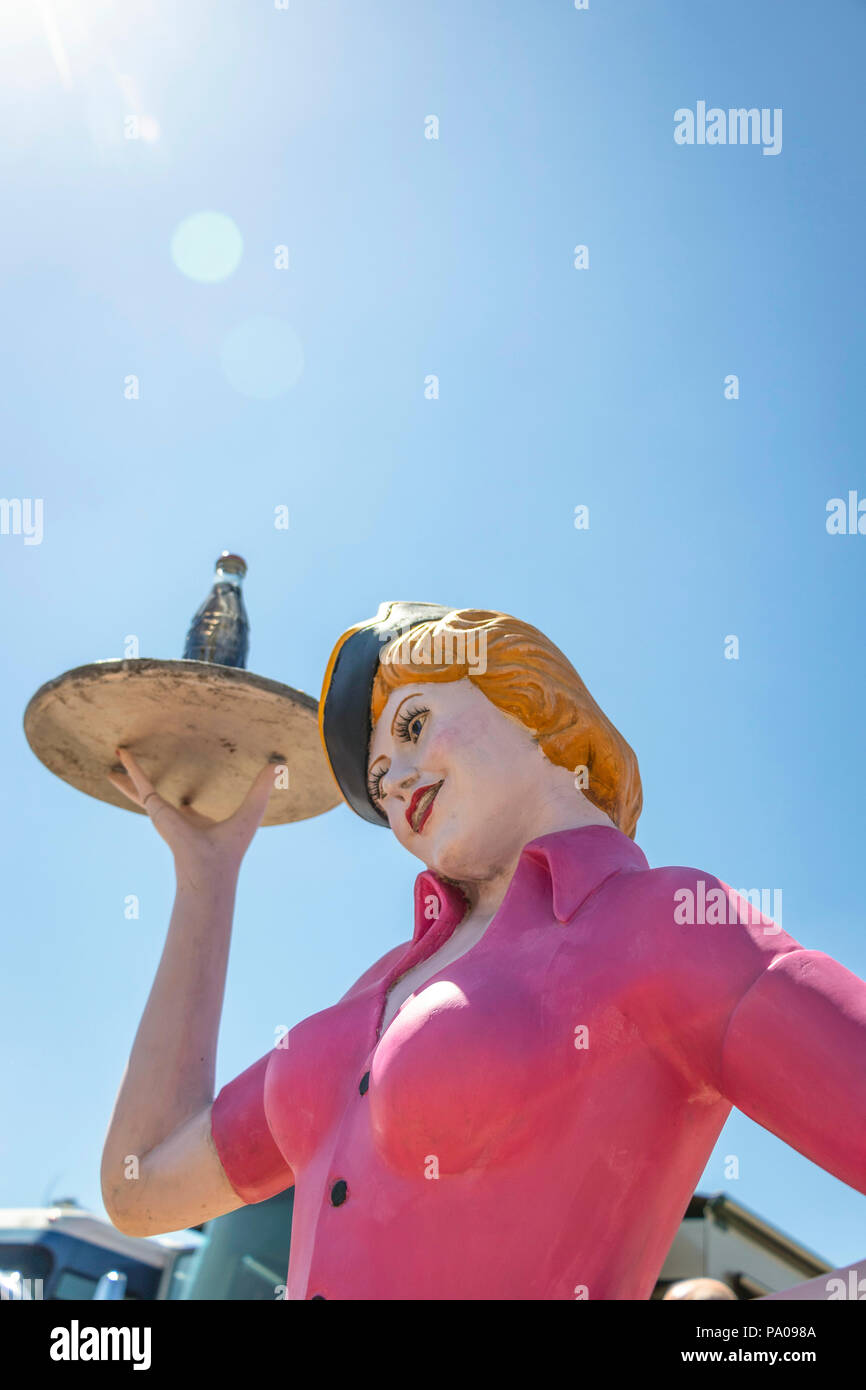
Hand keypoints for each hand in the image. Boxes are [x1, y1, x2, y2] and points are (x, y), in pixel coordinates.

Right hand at [107, 747, 276, 887]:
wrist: (211, 866)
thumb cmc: (231, 846)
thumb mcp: (252, 808)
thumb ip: (263, 787)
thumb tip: (280, 765)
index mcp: (194, 822)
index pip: (186, 807)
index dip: (185, 800)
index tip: (185, 796)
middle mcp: (174, 818)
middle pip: (155, 797)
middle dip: (143, 786)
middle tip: (130, 773)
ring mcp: (161, 813)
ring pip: (140, 789)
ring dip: (127, 777)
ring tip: (112, 767)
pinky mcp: (155, 808)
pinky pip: (141, 782)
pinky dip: (132, 768)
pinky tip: (122, 754)